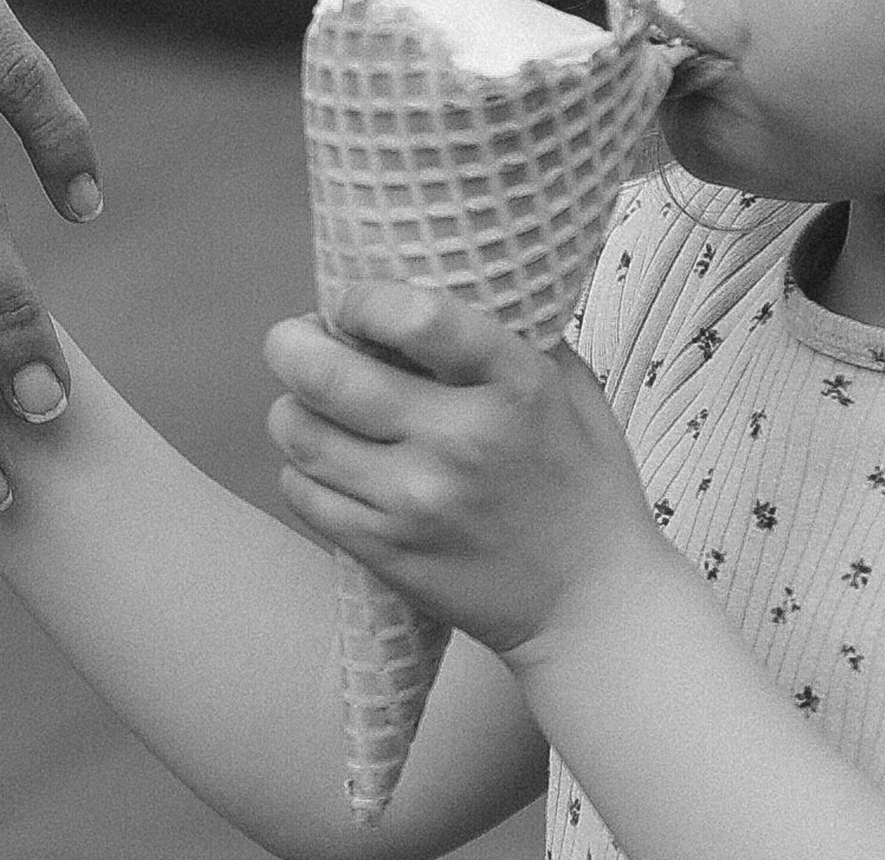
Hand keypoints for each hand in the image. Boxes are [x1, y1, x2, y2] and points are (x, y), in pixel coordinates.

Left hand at [262, 283, 657, 658]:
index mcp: (515, 386)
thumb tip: (441, 278)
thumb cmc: (583, 486)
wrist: (593, 606)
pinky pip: (301, 492)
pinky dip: (299, 468)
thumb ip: (512, 334)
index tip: (353, 302)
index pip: (417, 316)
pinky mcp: (386, 552)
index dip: (362, 299)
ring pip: (299, 432)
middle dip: (291, 344)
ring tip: (309, 403)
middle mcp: (461, 441)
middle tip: (295, 341)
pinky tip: (326, 461)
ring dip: (292, 407)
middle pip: (327, 374)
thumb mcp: (572, 391)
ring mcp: (416, 503)